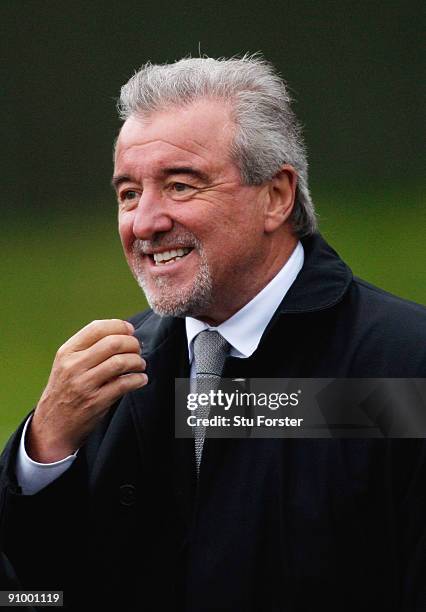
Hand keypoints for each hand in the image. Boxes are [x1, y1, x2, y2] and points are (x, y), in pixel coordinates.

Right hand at [27, 319, 146, 462]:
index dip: (119, 326)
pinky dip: (139, 379)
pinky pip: (124, 384)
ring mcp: (84, 384)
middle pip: (113, 343)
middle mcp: (74, 366)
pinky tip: (140, 379)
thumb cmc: (65, 390)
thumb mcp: (67, 364)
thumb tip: (122, 333)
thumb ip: (88, 348)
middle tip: (138, 349)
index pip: (97, 328)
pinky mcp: (96, 402)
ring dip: (137, 361)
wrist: (52, 424)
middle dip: (132, 344)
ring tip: (140, 365)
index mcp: (67, 352)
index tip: (130, 331)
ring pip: (120, 362)